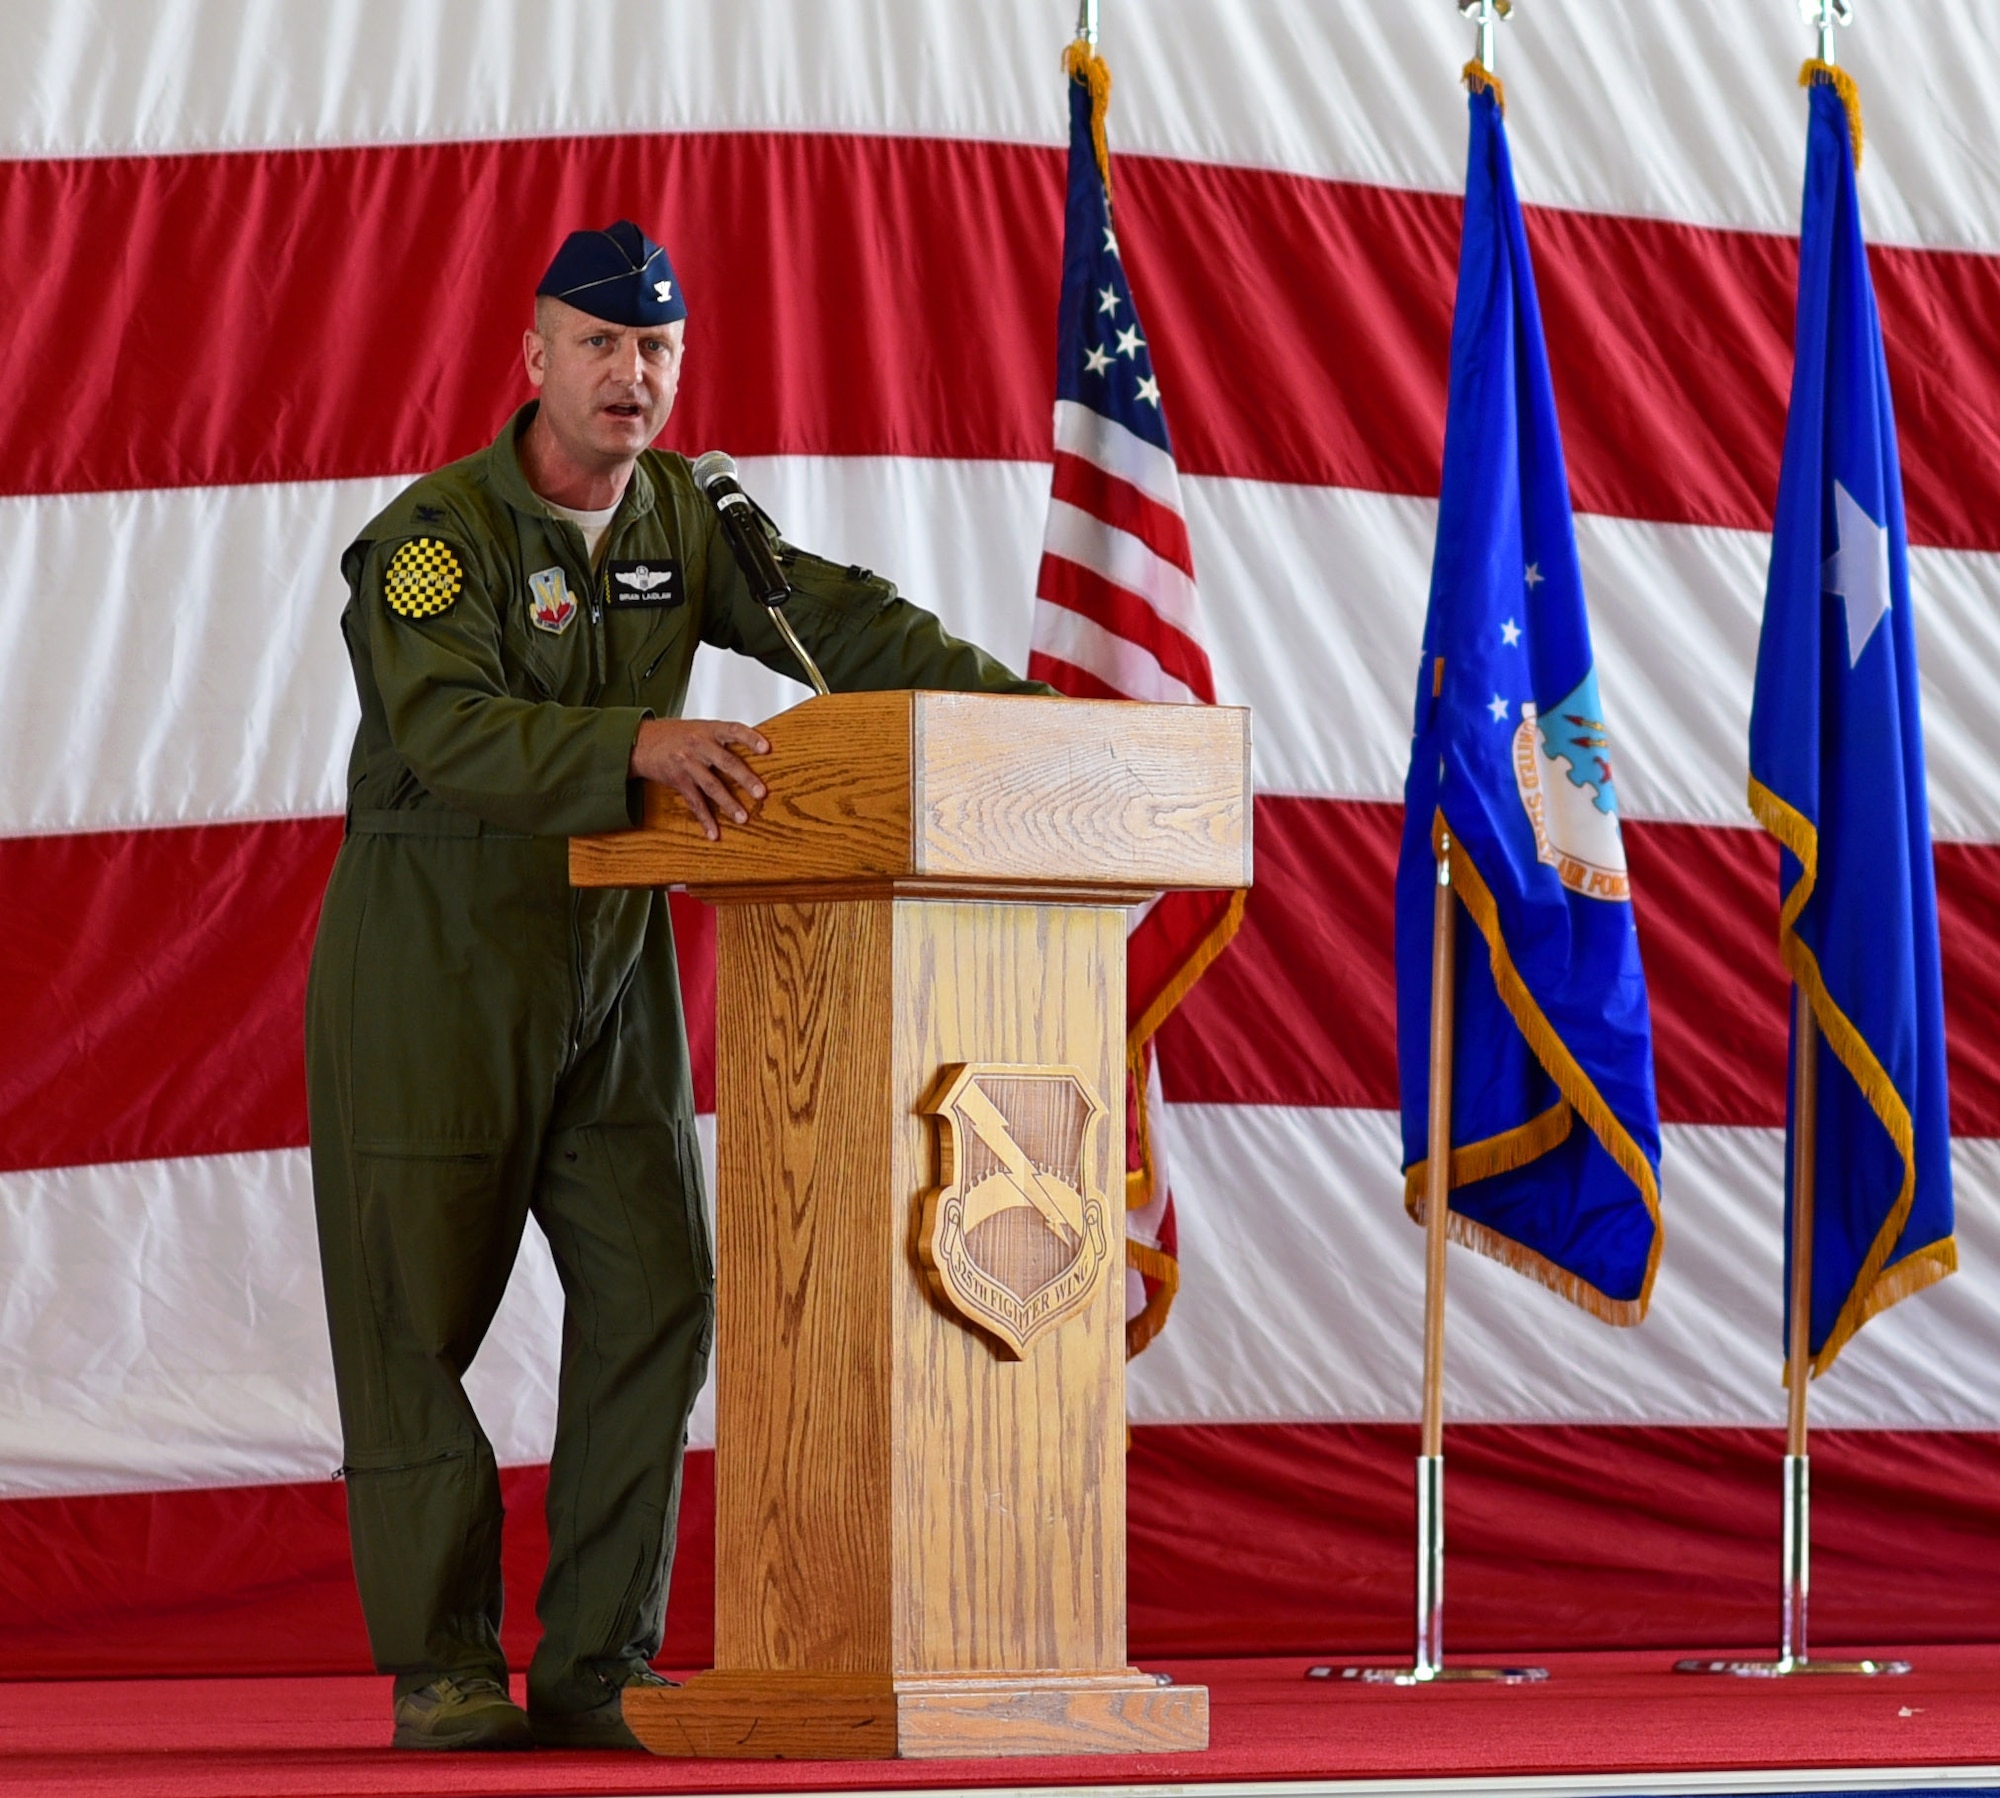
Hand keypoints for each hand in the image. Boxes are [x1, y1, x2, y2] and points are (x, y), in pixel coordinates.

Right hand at [629, 718, 769, 840]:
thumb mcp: (699, 728)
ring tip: (742, 818)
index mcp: (708, 730)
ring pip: (711, 785)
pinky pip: (694, 802)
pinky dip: (705, 819)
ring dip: (728, 803)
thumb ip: (721, 738)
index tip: (766, 748)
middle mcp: (699, 745)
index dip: (750, 738)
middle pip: (726, 762)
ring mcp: (688, 763)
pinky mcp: (678, 780)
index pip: (733, 730)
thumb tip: (753, 749)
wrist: (641, 741)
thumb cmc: (676, 735)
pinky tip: (714, 832)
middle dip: (745, 779)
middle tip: (761, 793)